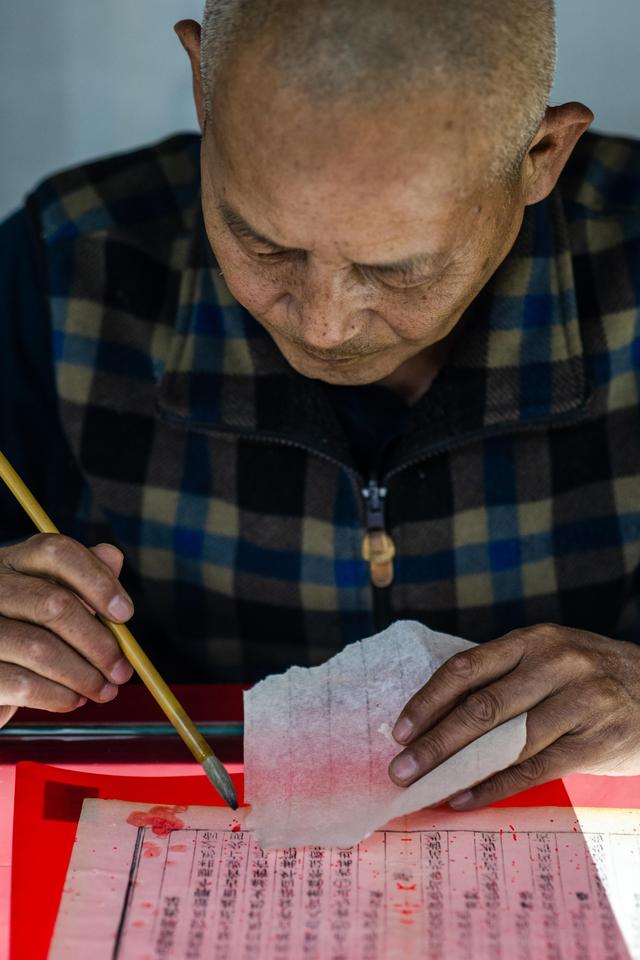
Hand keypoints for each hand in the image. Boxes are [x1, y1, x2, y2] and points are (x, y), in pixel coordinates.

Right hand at [0, 534, 134, 726]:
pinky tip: (73, 699)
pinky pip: (23, 684)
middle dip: (98, 642)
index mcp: (13, 563)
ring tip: (104, 690)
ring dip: (84, 676)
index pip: (56, 553)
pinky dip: (58, 695)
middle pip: (54, 604)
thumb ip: (80, 582)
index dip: (98, 581)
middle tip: (121, 670)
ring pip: (41, 648)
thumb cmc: (23, 637)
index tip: (125, 614)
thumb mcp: (50, 604)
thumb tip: (112, 556)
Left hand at [388, 624, 639, 808]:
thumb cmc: (589, 677)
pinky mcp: (596, 741)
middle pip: (481, 707)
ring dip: (459, 768)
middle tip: (400, 768)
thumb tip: (437, 715)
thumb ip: (504, 677)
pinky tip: (466, 798)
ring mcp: (580, 703)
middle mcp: (556, 665)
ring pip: (506, 741)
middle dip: (434, 741)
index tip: (399, 730)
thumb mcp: (550, 658)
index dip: (428, 700)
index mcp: (533, 640)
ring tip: (426, 787)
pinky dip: (495, 787)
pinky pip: (535, 769)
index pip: (467, 668)